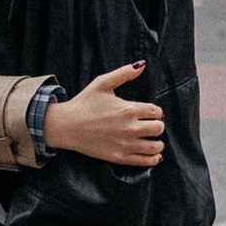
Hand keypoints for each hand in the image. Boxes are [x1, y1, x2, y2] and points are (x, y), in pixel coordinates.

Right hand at [43, 60, 165, 168]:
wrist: (67, 126)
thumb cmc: (84, 103)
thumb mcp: (102, 83)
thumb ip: (124, 73)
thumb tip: (141, 64)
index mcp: (128, 109)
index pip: (156, 112)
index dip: (156, 112)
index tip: (150, 113)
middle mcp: (130, 128)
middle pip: (158, 128)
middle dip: (157, 125)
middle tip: (150, 125)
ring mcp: (125, 144)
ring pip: (155, 146)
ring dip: (157, 142)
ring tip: (153, 139)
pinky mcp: (119, 158)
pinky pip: (145, 161)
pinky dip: (153, 158)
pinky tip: (153, 154)